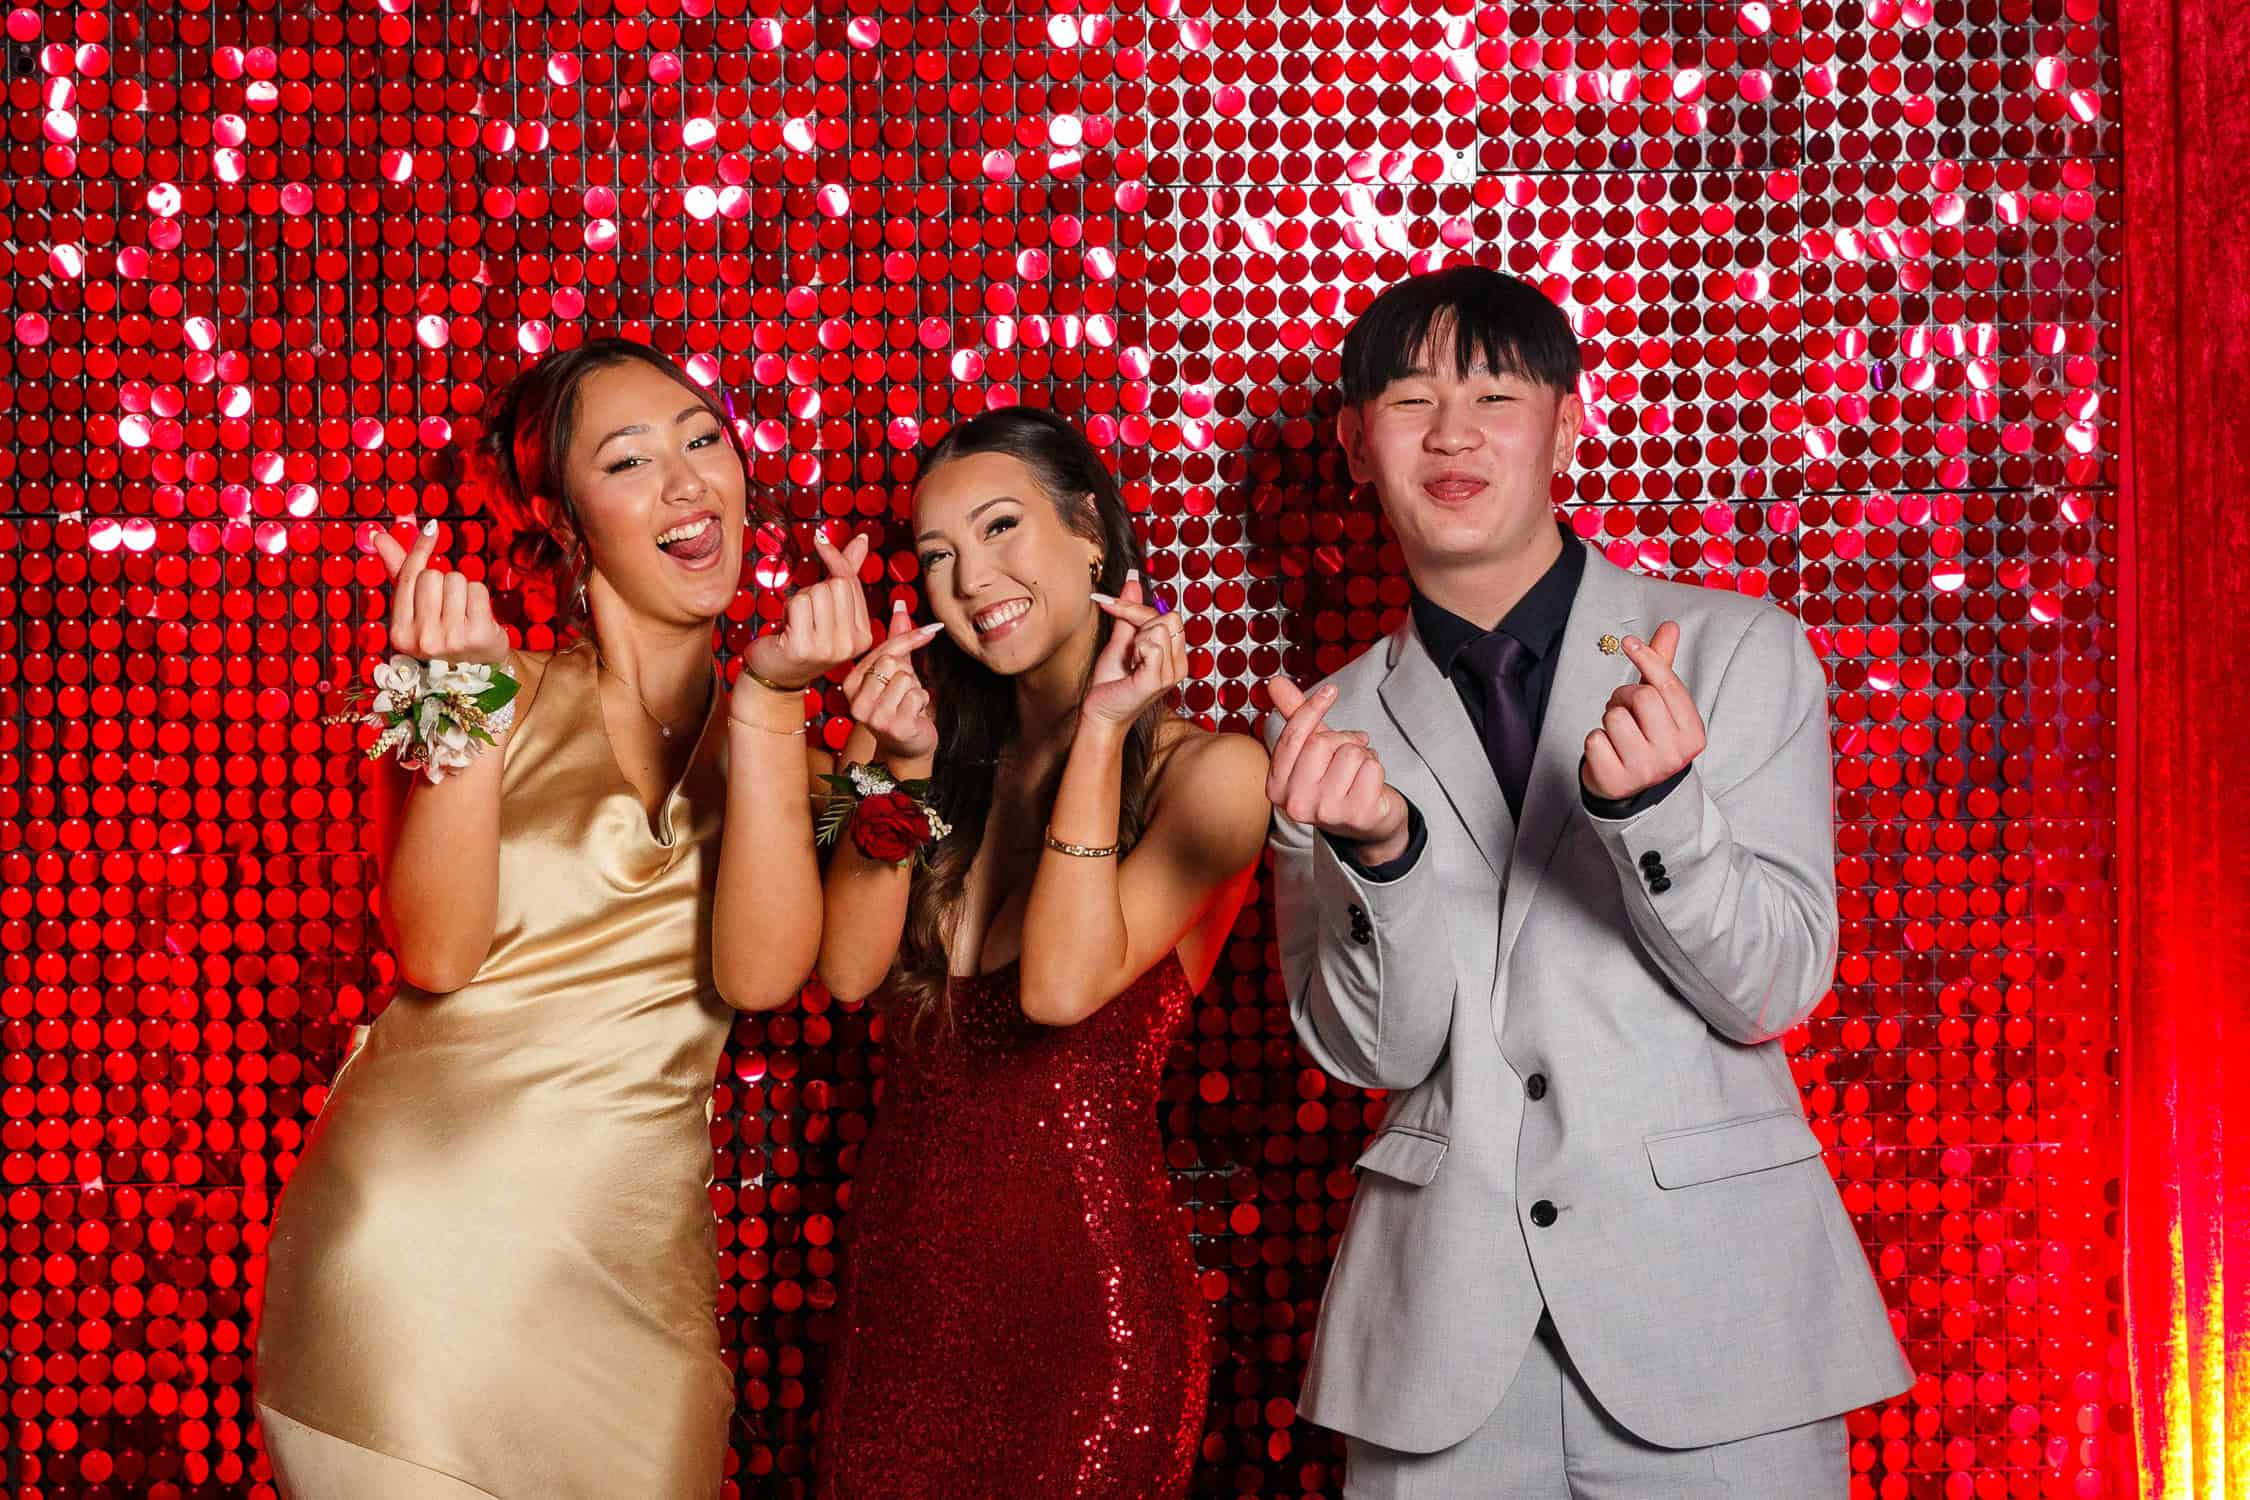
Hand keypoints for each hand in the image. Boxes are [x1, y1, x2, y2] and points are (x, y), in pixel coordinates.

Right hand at [371, 520, 510, 665]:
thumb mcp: (416, 609)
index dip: (420, 550)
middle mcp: (421, 639)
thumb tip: (378, 536)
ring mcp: (450, 639)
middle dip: (444, 582)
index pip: (408, 578)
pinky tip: (478, 617)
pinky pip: (478, 589)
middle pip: (433, 576)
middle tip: (449, 607)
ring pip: (456, 580)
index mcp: (399, 632)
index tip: (432, 528)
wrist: (480, 669)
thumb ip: (398, 572)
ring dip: (463, 590)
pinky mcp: (477, 636)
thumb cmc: (443, 632)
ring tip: (463, 614)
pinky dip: (480, 597)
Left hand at [741, 531, 874, 701]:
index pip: (851, 582)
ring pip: (816, 592)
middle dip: (815, 589)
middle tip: (807, 613)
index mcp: (864, 635)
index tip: (820, 539)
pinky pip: (799, 603)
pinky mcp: (804, 648)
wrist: (777, 677)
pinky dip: (789, 609)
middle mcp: (852, 644)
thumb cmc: (802, 638)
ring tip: (798, 622)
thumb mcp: (831, 610)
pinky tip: (788, 628)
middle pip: (836, 585)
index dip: (834, 559)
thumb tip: (863, 540)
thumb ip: (848, 573)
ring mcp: (830, 648)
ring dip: (801, 600)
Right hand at [842, 600, 943, 761]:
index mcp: (851, 682)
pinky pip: (916, 696)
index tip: (932, 630)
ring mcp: (872, 715)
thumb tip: (899, 604)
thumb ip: (897, 639)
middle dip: (908, 672)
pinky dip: (922, 702)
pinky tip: (913, 714)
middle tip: (906, 689)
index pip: (883, 649)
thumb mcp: (896, 670)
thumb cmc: (899, 706)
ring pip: (905, 678)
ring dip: (916, 689)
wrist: (907, 746)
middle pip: (892, 662)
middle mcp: (856, 700)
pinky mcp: (892, 726)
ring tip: (908, 703)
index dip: (910, 638)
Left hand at [1082, 572, 1186, 727]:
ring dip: (1137, 640)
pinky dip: (1136, 650)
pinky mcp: (1159, 681)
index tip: (1105, 602)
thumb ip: (1130, 612)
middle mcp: (1180, 663)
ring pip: (1161, 627)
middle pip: (1168, 616)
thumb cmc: (1111, 682)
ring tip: (1131, 661)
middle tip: (1127, 646)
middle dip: (1138, 621)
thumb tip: (1133, 578)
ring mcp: (1172, 673)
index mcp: (1175, 653)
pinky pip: (1152, 645)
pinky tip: (1132, 668)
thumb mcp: (1121, 640)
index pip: (1167, 614)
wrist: (1099, 713)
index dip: (1134, 606)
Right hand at [1263, 676, 1407, 859]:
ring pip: (1350, 753)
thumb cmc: (1337, 784)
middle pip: (1322, 743)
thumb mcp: (1313, 750)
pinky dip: (1377, 768)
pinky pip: (1372, 767)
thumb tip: (1275, 682)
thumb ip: (1295, 717)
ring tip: (1359, 771)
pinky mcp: (1357, 814)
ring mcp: (1326, 812)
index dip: (1312, 708)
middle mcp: (1296, 803)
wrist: (1367, 826)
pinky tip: (1371, 784)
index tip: (1331, 691)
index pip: (1293, 737)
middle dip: (1343, 739)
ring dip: (1362, 755)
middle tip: (1352, 749)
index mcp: (1277, 787)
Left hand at [1580, 620, 1706, 799]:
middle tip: (1624, 708)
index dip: (1647, 658)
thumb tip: (1669, 627)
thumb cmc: (1648, 739)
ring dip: (1609, 718)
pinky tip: (1607, 751)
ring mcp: (1645, 771)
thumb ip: (1662, 668)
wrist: (1634, 791)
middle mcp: (1674, 755)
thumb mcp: (1662, 707)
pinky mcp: (1615, 780)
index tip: (1629, 642)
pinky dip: (1595, 740)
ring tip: (1617, 731)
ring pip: (1615, 717)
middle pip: (1642, 696)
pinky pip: (1594, 739)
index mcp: (1692, 734)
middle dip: (1625, 695)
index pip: (1667, 685)